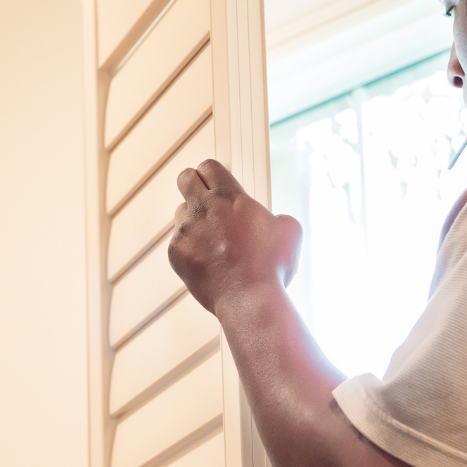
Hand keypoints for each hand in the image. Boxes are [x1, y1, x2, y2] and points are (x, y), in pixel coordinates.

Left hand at [169, 159, 302, 313]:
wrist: (250, 299)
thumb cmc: (273, 266)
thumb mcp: (290, 230)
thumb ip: (276, 216)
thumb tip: (272, 220)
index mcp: (229, 197)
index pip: (209, 166)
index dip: (213, 173)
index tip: (217, 183)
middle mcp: (202, 208)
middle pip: (185, 178)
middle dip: (193, 183)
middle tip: (204, 197)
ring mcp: (186, 231)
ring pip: (181, 212)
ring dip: (194, 219)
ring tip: (214, 240)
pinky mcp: (176, 253)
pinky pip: (179, 241)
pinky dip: (191, 249)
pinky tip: (209, 262)